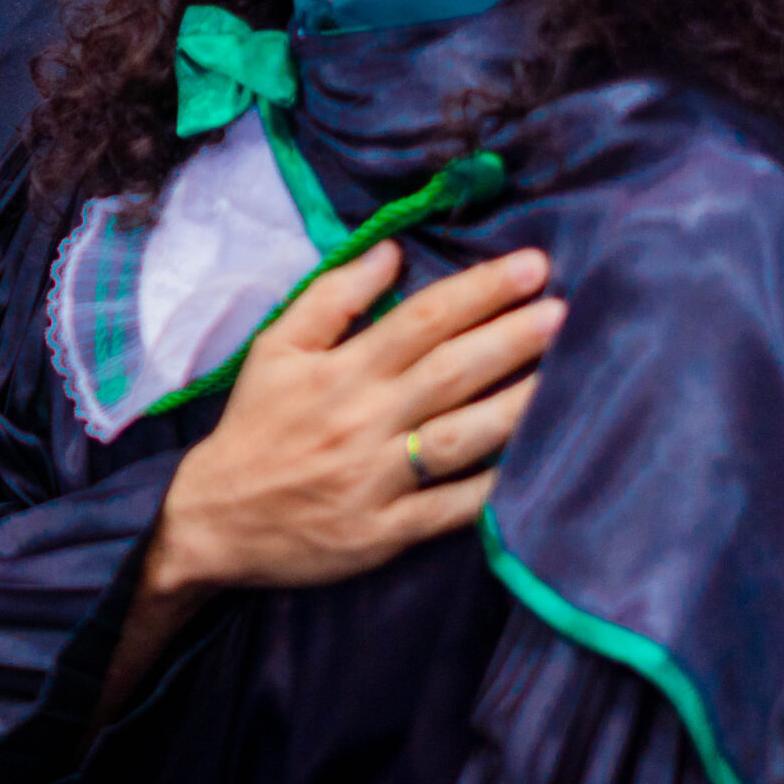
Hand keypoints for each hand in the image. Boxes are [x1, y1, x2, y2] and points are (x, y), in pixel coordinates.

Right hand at [145, 243, 559, 599]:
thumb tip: (392, 251)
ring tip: (569, 375)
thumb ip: (332, 297)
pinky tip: (538, 463)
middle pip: (450, 372)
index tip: (532, 265)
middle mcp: (362, 420)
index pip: (420, 320)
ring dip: (518, 404)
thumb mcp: (275, 350)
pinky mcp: (386, 532)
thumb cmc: (254, 427)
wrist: (214, 521)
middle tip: (566, 310)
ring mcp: (376, 479)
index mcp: (338, 371)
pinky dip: (494, 487)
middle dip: (512, 338)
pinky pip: (451, 508)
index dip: (480, 291)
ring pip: (460, 437)